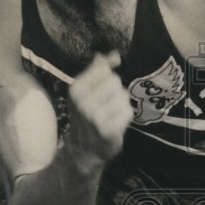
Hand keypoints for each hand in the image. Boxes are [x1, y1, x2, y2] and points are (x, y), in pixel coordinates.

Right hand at [66, 52, 133, 171]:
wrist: (84, 150)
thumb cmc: (88, 115)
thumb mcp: (85, 90)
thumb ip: (98, 69)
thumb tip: (114, 54)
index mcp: (75, 89)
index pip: (104, 69)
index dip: (108, 78)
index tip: (102, 90)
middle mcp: (82, 102)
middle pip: (115, 81)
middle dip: (115, 92)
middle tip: (106, 105)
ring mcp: (94, 117)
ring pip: (123, 96)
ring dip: (121, 105)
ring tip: (111, 115)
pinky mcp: (108, 130)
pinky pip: (128, 112)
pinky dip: (125, 117)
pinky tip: (116, 124)